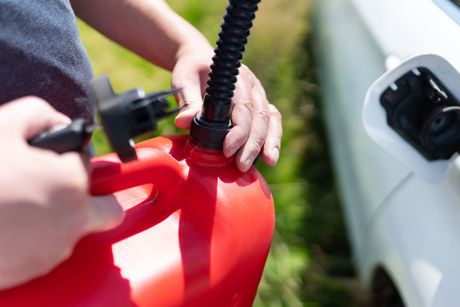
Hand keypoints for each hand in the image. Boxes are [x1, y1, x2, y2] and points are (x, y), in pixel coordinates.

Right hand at [0, 97, 123, 288]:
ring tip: (17, 203)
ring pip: (74, 229)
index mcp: (72, 183)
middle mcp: (73, 222)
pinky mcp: (33, 271)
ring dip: (57, 216)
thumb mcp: (1, 126)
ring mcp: (54, 251)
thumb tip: (59, 123)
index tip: (47, 157)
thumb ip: (39, 114)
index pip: (86, 161)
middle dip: (92, 196)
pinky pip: (47, 249)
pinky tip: (9, 224)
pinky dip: (36, 237)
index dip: (65, 156)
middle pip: (107, 209)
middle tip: (60, 186)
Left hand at [172, 47, 281, 171]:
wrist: (200, 59)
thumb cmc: (191, 70)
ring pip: (271, 120)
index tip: (227, 150)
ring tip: (268, 163)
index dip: (239, 132)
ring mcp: (258, 96)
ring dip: (270, 143)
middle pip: (260, 117)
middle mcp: (252, 87)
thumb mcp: (183, 80)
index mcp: (235, 79)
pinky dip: (273, 139)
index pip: (243, 108)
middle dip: (253, 144)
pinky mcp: (260, 105)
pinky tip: (269, 158)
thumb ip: (187, 101)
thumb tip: (183, 122)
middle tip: (242, 165)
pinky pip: (272, 122)